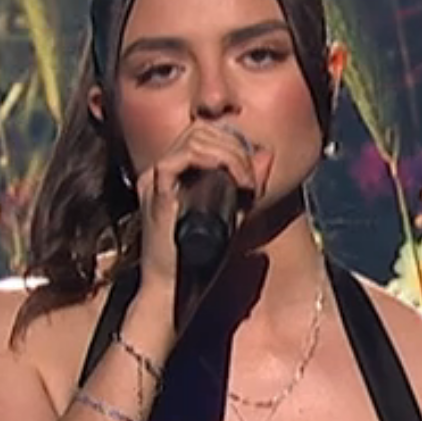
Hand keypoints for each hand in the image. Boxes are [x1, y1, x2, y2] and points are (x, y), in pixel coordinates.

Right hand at [133, 122, 274, 308]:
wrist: (175, 291)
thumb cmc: (200, 260)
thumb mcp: (234, 213)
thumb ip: (248, 183)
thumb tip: (266, 153)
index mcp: (175, 173)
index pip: (205, 134)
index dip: (236, 144)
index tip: (254, 174)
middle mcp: (161, 172)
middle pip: (200, 129)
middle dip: (236, 147)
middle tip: (251, 180)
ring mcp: (155, 181)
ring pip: (193, 138)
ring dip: (230, 155)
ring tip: (245, 184)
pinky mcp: (155, 193)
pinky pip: (179, 159)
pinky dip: (212, 161)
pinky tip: (231, 182)